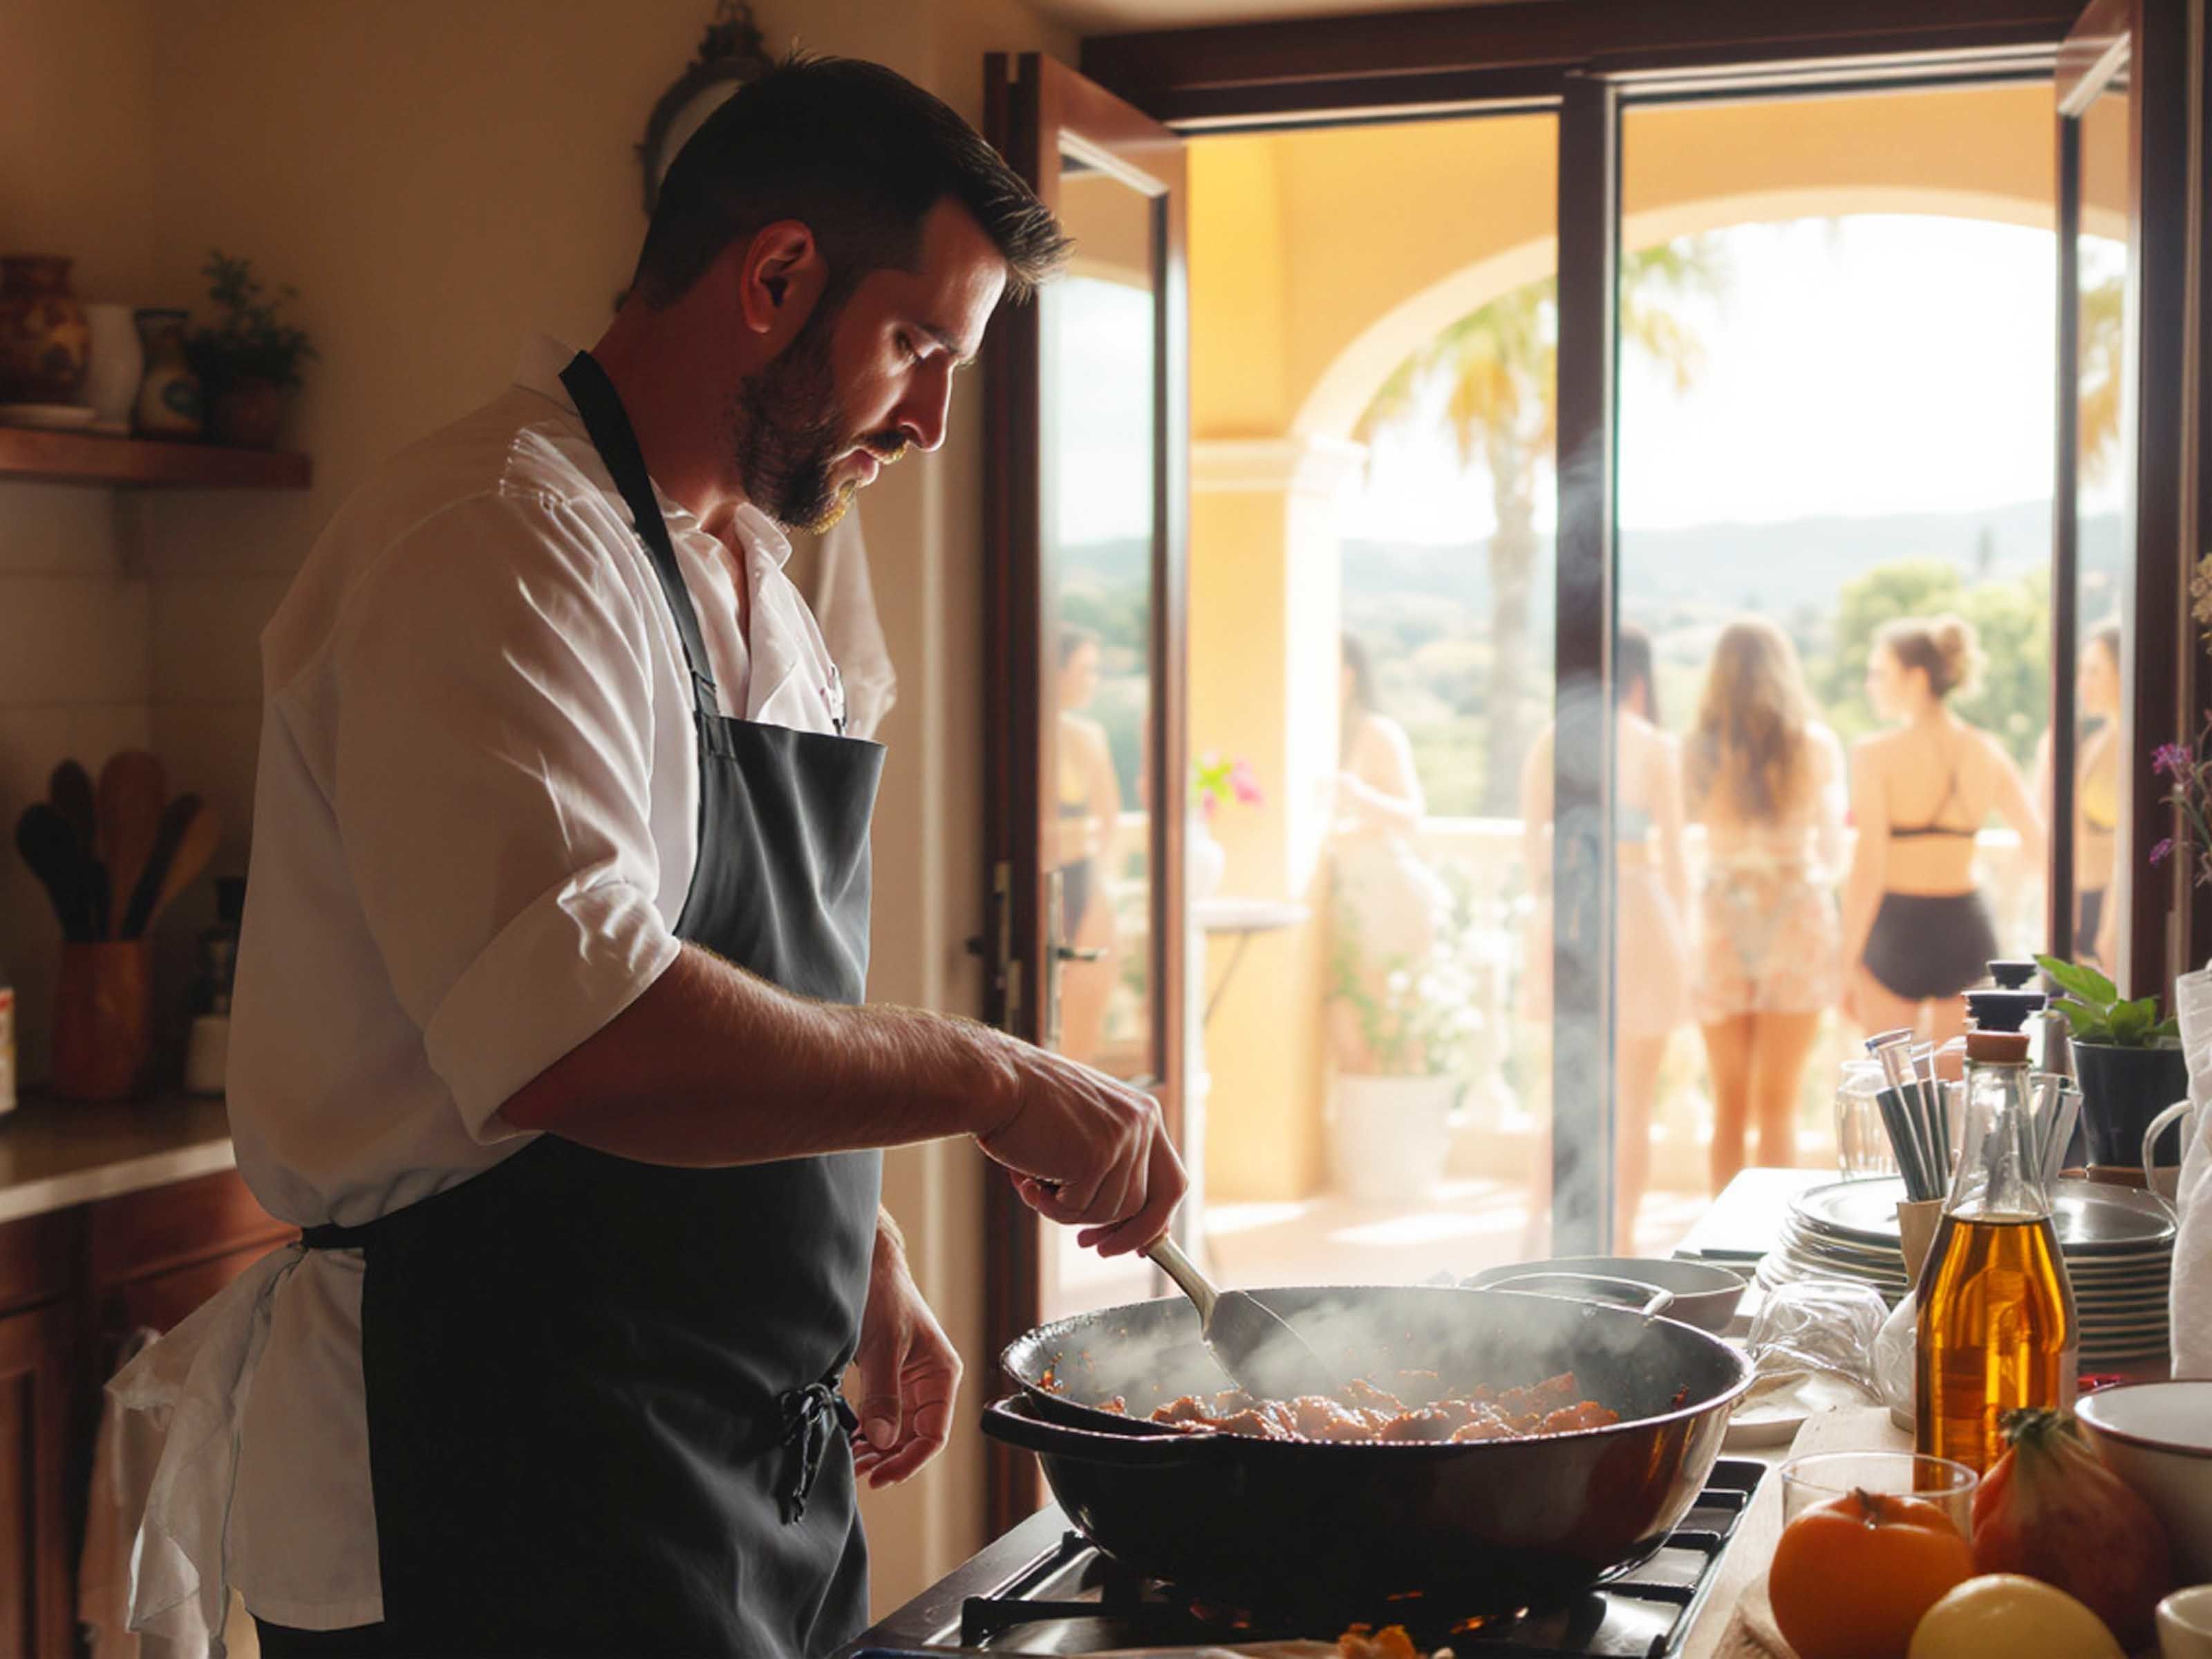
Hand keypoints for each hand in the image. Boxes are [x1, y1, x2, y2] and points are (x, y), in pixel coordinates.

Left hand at [847, 1216, 959, 1488]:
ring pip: (897, 1433)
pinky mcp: (888, 1381)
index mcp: (943, 1375)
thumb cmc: (885, 1295)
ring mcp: (908, 1384)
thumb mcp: (884, 1346)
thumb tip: (883, 1440)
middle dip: (889, 1459)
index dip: (909, 1460)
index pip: (934, 1434)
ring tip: (851, 1462)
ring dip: (877, 1450)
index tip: (880, 1475)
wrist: (868, 1266)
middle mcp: (930, 1384)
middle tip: (858, 1471)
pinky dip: (867, 1434)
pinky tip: (851, 1443)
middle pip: (915, 1439)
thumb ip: (883, 1395)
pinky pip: (882, 1417)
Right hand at [974, 1035, 1187, 1256]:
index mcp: (1144, 1114)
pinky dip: (1050, 1207)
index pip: (1171, 1181)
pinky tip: (1027, 1181)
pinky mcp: (1096, 1157)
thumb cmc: (1029, 1106)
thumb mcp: (1085, 1128)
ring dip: (1070, 1212)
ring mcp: (1122, 1140)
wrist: (996, 1081)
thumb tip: (1125, 1223)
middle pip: (1149, 1204)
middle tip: (1091, 1246)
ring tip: (1036, 1187)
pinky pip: (1078, 1210)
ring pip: (1109, 1212)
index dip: (1156, 1220)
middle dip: (1123, 1235)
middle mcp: (1142, 1124)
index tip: (1138, 1245)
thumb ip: (1111, 1163)